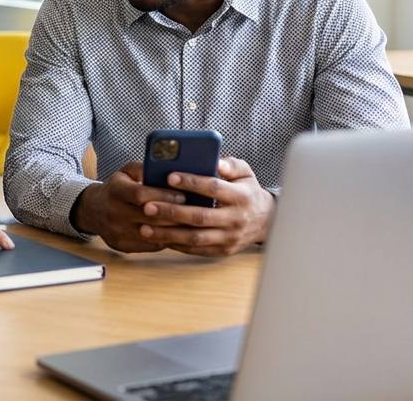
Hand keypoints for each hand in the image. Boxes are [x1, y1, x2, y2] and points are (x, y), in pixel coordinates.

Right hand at [70, 162, 187, 252]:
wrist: (93, 210)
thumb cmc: (117, 188)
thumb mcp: (126, 172)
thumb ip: (143, 169)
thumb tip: (164, 171)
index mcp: (115, 191)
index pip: (141, 195)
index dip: (164, 195)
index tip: (183, 196)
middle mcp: (113, 212)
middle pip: (149, 216)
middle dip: (174, 214)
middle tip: (194, 212)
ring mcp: (117, 231)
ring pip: (151, 234)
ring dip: (173, 230)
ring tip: (190, 224)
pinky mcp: (121, 245)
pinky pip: (149, 246)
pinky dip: (165, 240)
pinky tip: (177, 235)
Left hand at [137, 157, 274, 256]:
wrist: (267, 221)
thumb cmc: (248, 192)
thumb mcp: (245, 173)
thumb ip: (230, 164)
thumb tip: (215, 161)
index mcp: (241, 196)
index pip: (214, 188)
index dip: (191, 182)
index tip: (169, 177)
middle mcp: (236, 219)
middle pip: (200, 216)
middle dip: (172, 211)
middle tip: (147, 206)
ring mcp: (229, 237)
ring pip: (195, 237)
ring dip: (168, 233)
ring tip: (145, 227)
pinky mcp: (223, 251)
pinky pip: (197, 249)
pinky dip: (176, 244)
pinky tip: (159, 237)